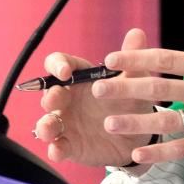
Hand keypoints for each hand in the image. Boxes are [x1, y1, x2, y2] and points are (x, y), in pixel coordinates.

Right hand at [34, 28, 160, 167]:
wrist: (139, 135)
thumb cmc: (131, 101)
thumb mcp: (134, 80)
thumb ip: (131, 58)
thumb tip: (137, 33)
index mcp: (80, 78)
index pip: (60, 64)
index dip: (57, 65)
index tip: (64, 71)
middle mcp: (68, 99)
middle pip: (49, 93)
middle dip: (49, 96)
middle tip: (54, 98)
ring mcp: (67, 123)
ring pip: (47, 122)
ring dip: (45, 125)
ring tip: (48, 130)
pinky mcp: (70, 145)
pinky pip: (58, 147)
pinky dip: (55, 149)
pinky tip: (58, 150)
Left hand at [89, 1, 183, 164]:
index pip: (167, 59)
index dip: (136, 58)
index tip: (114, 58)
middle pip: (157, 88)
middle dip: (124, 87)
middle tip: (97, 88)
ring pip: (165, 120)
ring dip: (134, 122)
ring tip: (108, 122)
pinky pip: (183, 148)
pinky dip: (159, 152)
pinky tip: (138, 155)